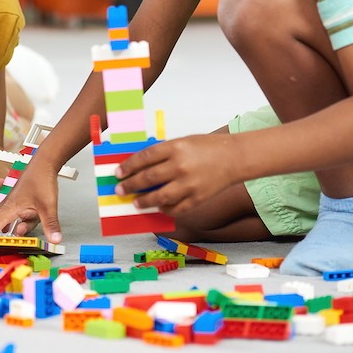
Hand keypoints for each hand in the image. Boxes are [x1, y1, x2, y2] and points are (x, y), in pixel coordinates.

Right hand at [0, 156, 62, 243]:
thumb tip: (54, 240)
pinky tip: (19, 223)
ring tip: (6, 238)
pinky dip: (7, 221)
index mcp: (9, 208)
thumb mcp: (49, 206)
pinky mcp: (15, 199)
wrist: (43, 163)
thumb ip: (50, 224)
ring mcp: (9, 201)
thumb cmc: (42, 180)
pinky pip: (5, 212)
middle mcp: (5, 205)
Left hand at [115, 133, 236, 215]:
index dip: (128, 166)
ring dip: (144, 201)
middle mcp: (180, 166)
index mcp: (175, 148)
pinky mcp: (198, 198)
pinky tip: (159, 208)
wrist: (235, 157)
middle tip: (120, 190)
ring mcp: (189, 184)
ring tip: (136, 203)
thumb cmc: (207, 147)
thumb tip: (140, 167)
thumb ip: (162, 154)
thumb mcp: (181, 142)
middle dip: (131, 185)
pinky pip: (177, 208)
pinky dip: (166, 209)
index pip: (144, 158)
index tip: (118, 173)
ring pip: (160, 197)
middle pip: (148, 178)